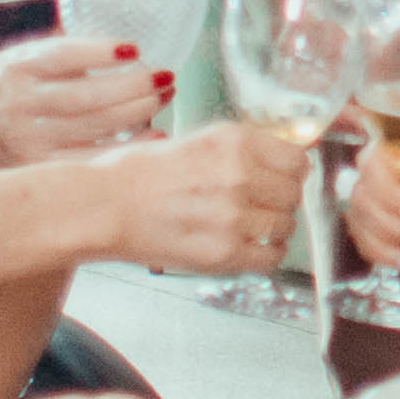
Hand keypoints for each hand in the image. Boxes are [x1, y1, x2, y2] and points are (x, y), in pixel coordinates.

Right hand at [0, 34, 163, 171]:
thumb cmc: (1, 91)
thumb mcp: (19, 59)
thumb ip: (61, 55)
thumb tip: (127, 51)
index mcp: (17, 68)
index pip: (64, 55)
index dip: (102, 52)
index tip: (135, 50)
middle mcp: (22, 105)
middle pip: (89, 96)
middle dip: (136, 85)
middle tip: (166, 76)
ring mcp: (31, 141)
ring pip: (97, 128)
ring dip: (140, 111)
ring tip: (164, 96)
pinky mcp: (42, 169)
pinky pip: (95, 159)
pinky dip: (131, 146)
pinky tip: (154, 134)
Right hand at [95, 122, 304, 272]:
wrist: (102, 206)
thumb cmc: (137, 174)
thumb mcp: (196, 141)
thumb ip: (240, 150)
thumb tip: (279, 161)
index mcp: (234, 141)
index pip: (297, 160)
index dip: (291, 173)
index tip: (282, 179)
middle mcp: (240, 175)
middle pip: (293, 194)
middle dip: (280, 201)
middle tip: (260, 206)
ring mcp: (234, 216)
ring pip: (285, 226)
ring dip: (272, 229)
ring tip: (247, 227)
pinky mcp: (224, 252)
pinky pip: (271, 257)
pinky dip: (265, 254)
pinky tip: (248, 248)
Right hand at [341, 137, 399, 275]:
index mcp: (394, 150)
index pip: (371, 162)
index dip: (390, 190)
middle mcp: (374, 174)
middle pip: (363, 199)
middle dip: (397, 225)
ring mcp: (367, 203)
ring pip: (362, 226)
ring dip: (396, 244)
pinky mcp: (367, 230)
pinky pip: (367, 248)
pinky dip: (395, 258)